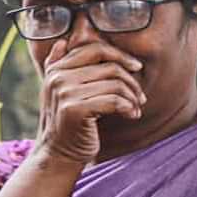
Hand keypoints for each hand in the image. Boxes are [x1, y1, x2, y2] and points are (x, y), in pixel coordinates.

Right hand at [37, 40, 145, 162]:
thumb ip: (58, 66)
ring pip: (115, 84)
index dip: (120, 55)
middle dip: (131, 82)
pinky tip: (131, 115)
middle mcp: (57, 78)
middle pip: (110, 67)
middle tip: (140, 96)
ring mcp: (64, 93)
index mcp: (55, 69)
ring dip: (132, 97)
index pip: (95, 49)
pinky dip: (128, 108)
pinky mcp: (75, 109)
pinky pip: (114, 100)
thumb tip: (62, 42)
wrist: (57, 154)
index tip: (135, 68)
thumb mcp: (58, 92)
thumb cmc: (66, 122)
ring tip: (135, 108)